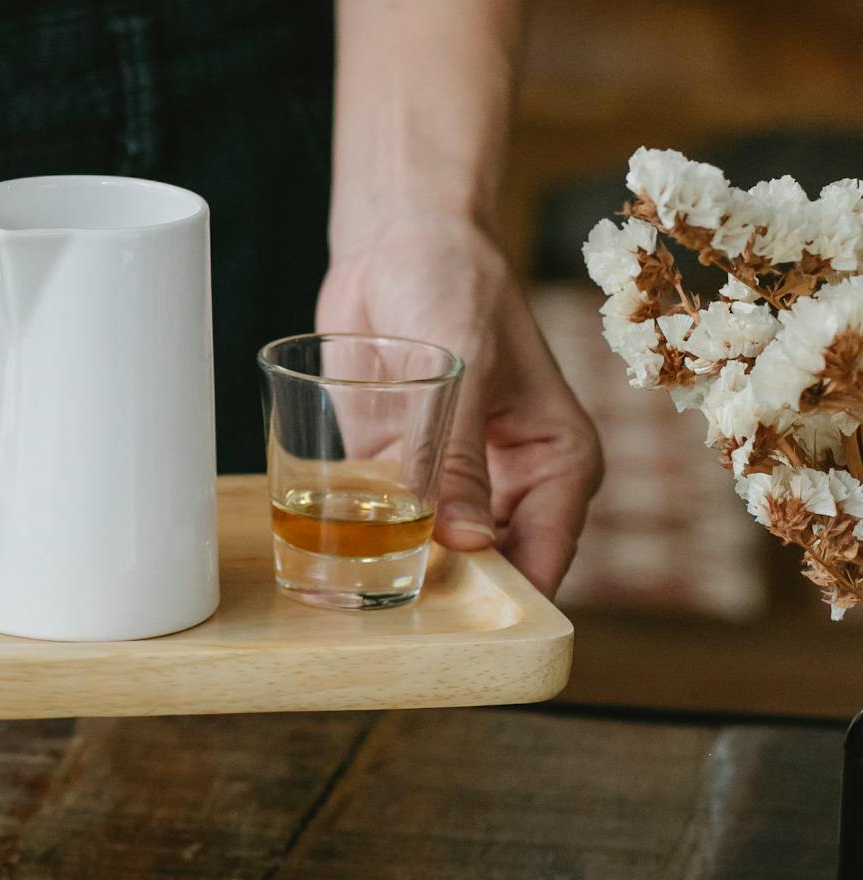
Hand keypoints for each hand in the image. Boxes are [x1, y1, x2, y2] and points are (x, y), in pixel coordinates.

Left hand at [316, 216, 602, 594]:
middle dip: (443, 599)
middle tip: (390, 618)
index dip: (507, 605)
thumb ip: (457, 454)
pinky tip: (322, 558)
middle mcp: (510, 485)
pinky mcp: (395, 470)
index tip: (460, 637)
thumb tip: (464, 544)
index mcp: (558, 464)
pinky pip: (380, 523)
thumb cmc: (455, 284)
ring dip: (393, 574)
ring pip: (429, 556)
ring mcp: (449, 482)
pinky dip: (357, 542)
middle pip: (485, 572)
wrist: (400, 242)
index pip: (543, 558)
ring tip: (349, 598)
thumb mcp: (466, 365)